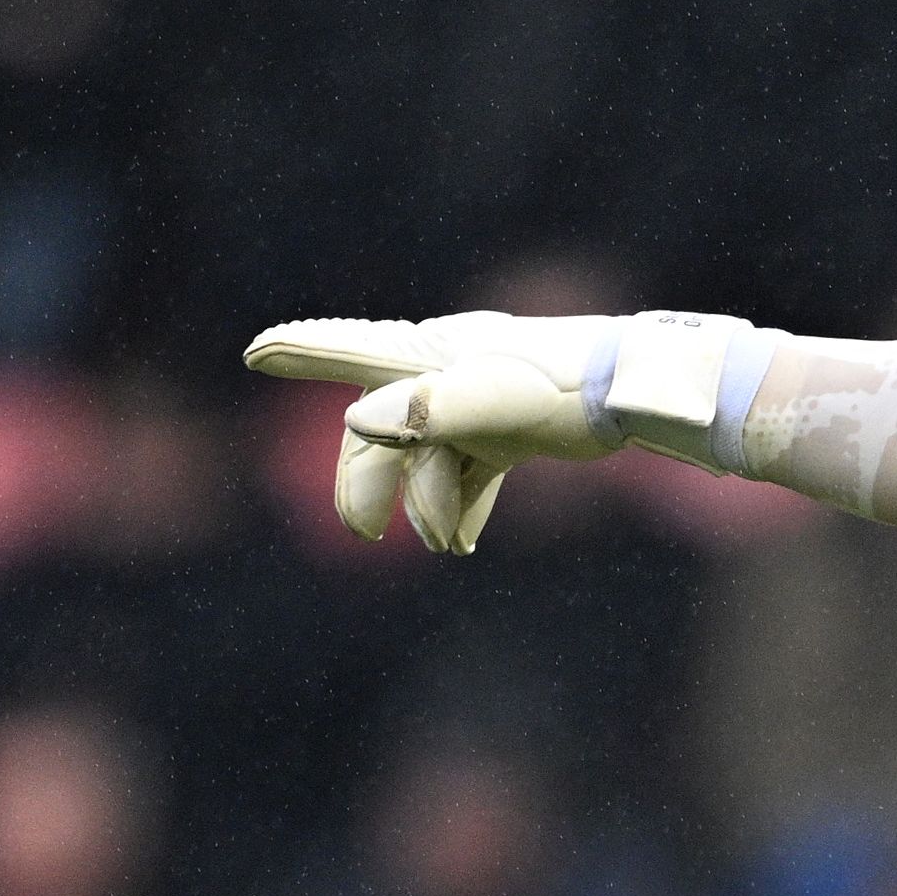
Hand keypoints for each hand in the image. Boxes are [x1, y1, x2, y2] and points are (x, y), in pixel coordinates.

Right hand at [246, 312, 622, 553]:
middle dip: (368, 483)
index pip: (355, 352)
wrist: (640, 393)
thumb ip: (426, 410)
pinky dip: (461, 503)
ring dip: (428, 504)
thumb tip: (357, 422)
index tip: (256, 351)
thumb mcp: (492, 400)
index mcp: (432, 357)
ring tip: (451, 543)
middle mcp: (447, 374)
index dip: (304, 352)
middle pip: (385, 432)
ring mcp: (477, 402)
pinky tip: (464, 541)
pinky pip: (468, 470)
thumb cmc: (564, 388)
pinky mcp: (508, 428)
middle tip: (363, 532)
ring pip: (427, 460)